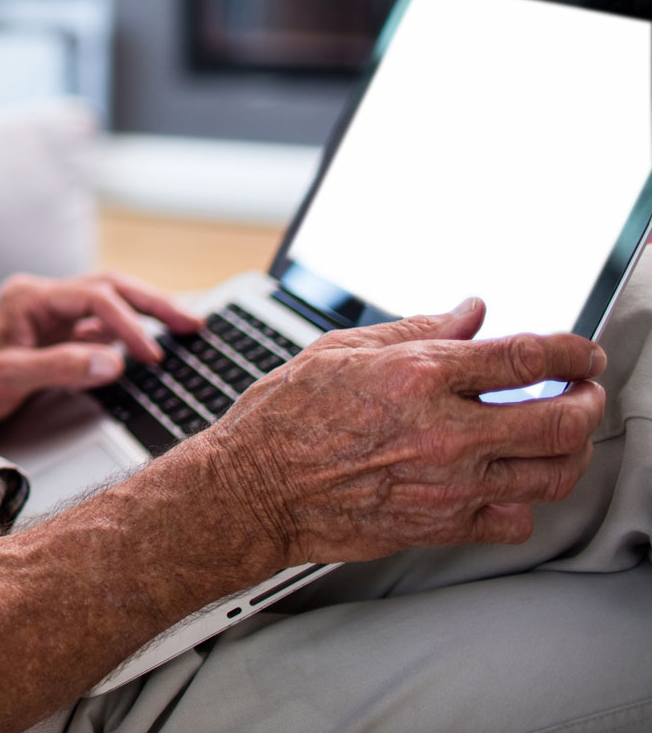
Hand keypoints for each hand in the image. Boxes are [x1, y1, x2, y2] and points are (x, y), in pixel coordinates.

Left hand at [0, 271, 202, 436]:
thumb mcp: (4, 378)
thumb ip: (58, 367)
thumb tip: (113, 362)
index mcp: (28, 298)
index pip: (93, 298)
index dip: (128, 325)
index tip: (153, 356)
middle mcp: (40, 300)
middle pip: (108, 289)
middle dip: (153, 304)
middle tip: (194, 324)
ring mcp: (45, 318)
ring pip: (105, 306)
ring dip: (143, 316)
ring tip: (185, 329)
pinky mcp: (48, 338)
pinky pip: (95, 329)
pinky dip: (124, 336)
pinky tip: (148, 348)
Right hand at [199, 297, 606, 568]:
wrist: (252, 489)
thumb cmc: (283, 419)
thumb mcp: (341, 349)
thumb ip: (417, 330)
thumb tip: (470, 314)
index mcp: (418, 376)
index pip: (527, 357)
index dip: (572, 351)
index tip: (582, 352)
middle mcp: (443, 432)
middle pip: (561, 419)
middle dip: (587, 400)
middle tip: (585, 391)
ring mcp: (448, 485)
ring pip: (552, 475)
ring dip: (571, 451)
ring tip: (563, 437)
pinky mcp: (441, 527)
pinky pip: (515, 520)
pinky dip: (525, 501)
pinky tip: (510, 483)